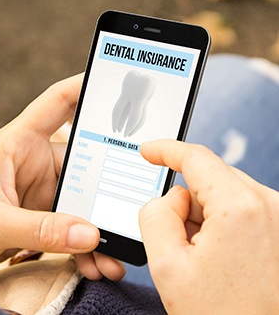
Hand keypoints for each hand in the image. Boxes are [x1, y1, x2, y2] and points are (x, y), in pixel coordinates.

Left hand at [0, 74, 124, 279]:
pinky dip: (85, 247)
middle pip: (85, 164)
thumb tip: (89, 234)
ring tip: (113, 258)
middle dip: (108, 190)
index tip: (117, 83)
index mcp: (18, 144)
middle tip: (130, 211)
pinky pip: (72, 228)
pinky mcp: (42, 217)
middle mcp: (35, 163)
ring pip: (83, 203)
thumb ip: (39, 229)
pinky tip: (96, 265)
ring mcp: (41, 192)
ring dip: (99, 230)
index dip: (85, 88)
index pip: (57, 104)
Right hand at [139, 140, 278, 313]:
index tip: (148, 150)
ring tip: (204, 260)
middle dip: (185, 203)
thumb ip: (155, 214)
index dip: (165, 150)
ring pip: (222, 195)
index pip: (196, 158)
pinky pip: (238, 209)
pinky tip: (219, 259)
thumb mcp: (166, 264)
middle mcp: (268, 205)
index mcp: (239, 208)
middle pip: (208, 180)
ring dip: (203, 218)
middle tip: (178, 244)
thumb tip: (170, 196)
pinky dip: (219, 225)